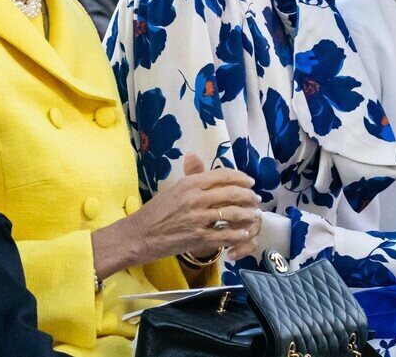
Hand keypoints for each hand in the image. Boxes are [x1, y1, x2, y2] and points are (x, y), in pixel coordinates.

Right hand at [92, 154, 261, 278]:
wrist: (140, 236)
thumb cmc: (155, 212)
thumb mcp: (173, 188)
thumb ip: (191, 176)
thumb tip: (196, 156)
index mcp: (190, 184)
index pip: (223, 175)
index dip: (241, 178)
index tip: (250, 182)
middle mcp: (196, 198)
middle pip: (232, 193)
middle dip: (249, 196)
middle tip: (256, 199)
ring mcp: (199, 219)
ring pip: (233, 213)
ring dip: (247, 214)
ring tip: (254, 215)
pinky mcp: (200, 238)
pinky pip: (226, 235)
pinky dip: (239, 234)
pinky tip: (244, 233)